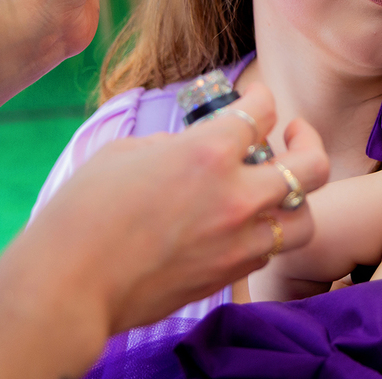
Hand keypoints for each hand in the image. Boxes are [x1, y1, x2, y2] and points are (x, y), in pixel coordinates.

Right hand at [0, 84, 327, 327]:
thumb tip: (192, 146)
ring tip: (279, 188)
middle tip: (294, 134)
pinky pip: (269, 251)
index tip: (256, 99)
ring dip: (297, 199)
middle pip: (313, 165)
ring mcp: (239, 242)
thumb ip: (174, 144)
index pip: (263, 110)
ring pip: (304, 220)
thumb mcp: (126, 153)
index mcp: (209, 152)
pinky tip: (243, 224)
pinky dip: (265, 233)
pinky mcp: (229, 277)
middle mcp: (238, 196)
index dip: (263, 96)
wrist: (68, 285)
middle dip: (309, 141)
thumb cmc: (82, 213)